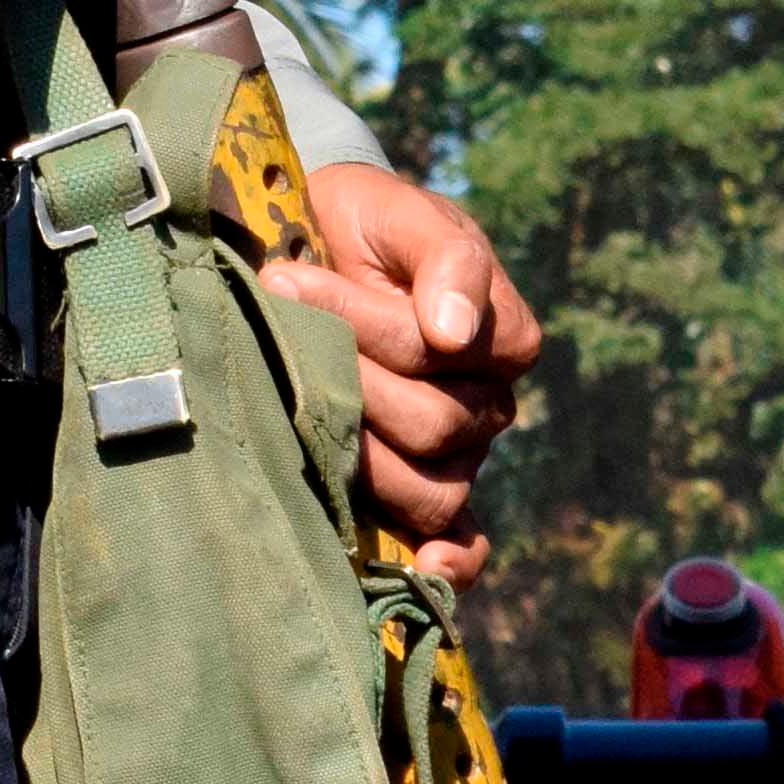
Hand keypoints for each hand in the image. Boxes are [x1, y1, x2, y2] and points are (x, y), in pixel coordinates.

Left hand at [258, 163, 538, 582]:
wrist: (319, 245)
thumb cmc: (366, 227)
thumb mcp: (403, 216)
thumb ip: (446, 260)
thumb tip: (455, 333)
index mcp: (502, 338)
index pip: (435, 354)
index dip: (362, 324)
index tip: (289, 277)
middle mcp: (488, 405)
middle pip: (431, 425)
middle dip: (347, 378)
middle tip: (281, 329)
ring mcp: (458, 458)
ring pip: (429, 488)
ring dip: (357, 448)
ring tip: (299, 395)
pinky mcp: (424, 495)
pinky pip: (461, 543)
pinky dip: (450, 564)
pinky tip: (425, 568)